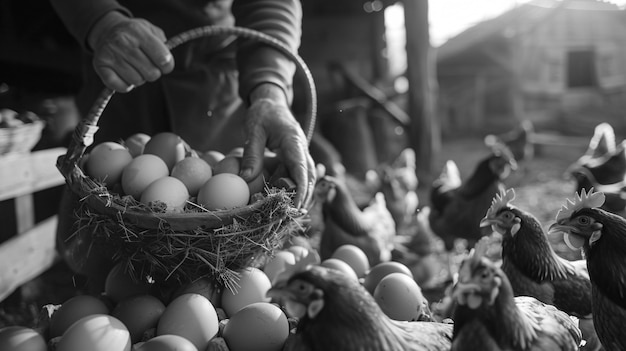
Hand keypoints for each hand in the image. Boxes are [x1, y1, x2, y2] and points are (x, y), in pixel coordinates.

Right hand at [87, 11, 174, 91]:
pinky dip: (125, 85)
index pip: (163, 58)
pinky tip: (124, 74)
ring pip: (137, 81)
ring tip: (134, 68)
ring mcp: (110, 54)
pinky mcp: (100, 66)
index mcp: (138, 32)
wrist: (107, 31)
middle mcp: (123, 42)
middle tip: (147, 66)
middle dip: (153, 73)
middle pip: (151, 73)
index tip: (164, 65)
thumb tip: (166, 62)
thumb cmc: (134, 35)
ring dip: (139, 78)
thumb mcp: (150, 30)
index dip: (167, 66)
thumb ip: (163, 44)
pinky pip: (121, 87)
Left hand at [240, 85, 315, 208]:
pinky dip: (291, 187)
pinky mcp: (294, 157)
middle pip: (310, 177)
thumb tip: (245, 179)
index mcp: (294, 142)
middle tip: (293, 215)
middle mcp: (302, 149)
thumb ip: (252, 153)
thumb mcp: (253, 130)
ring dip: (299, 193)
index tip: (296, 206)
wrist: (271, 101)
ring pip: (305, 178)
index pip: (302, 169)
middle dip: (304, 197)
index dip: (301, 190)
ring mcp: (300, 153)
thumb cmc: (262, 113)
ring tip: (287, 211)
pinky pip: (296, 175)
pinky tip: (280, 197)